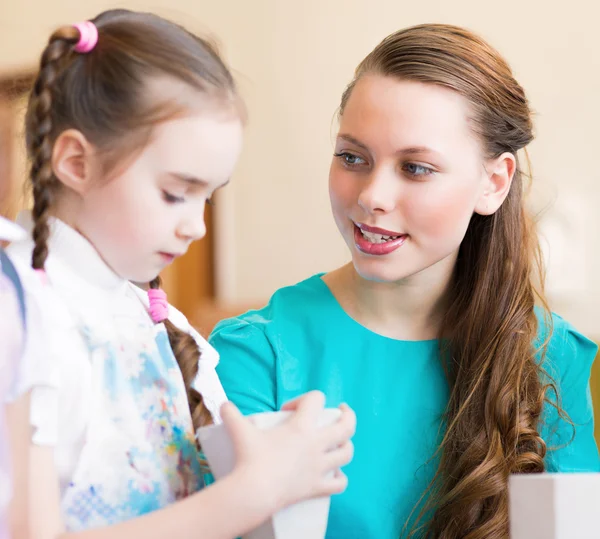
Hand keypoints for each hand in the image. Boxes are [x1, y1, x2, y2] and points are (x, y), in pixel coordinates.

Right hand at [220, 391, 355, 514]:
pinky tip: (336, 475)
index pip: (316, 399)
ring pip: (346, 453)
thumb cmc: (249, 459)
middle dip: (348, 415)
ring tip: (341, 441)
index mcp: (302, 427)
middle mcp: (316, 445)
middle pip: (346, 426)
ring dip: (347, 445)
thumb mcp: (240, 431)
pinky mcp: (317, 487)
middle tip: (343, 411)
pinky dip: (341, 478)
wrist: (254, 492)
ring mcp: (319, 467)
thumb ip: (231, 414)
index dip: (304, 398)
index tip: (289, 409)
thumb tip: (223, 404)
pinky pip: (339, 484)